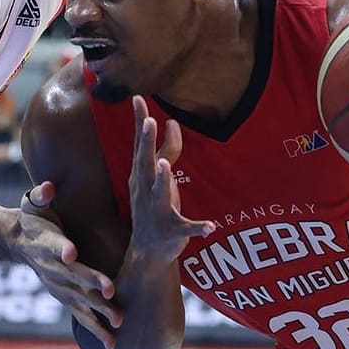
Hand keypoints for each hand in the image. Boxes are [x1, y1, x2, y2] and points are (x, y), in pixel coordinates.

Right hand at [9, 181, 121, 348]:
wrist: (17, 242)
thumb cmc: (33, 219)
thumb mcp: (33, 203)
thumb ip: (41, 195)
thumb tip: (47, 187)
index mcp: (48, 244)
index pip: (55, 246)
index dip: (62, 249)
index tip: (71, 252)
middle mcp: (53, 269)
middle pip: (72, 277)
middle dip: (90, 284)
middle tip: (109, 292)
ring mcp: (58, 287)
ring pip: (79, 302)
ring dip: (98, 315)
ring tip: (117, 327)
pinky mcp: (65, 297)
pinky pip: (81, 316)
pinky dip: (95, 330)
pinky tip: (112, 344)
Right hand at [127, 95, 214, 262]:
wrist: (147, 252)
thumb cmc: (153, 207)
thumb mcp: (158, 175)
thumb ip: (167, 149)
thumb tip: (170, 120)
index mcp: (143, 176)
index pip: (141, 145)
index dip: (140, 122)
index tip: (137, 97)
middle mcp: (146, 190)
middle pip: (146, 164)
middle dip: (147, 143)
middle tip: (149, 121)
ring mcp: (157, 211)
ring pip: (159, 194)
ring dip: (163, 180)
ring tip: (166, 166)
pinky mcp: (171, 232)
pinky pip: (185, 229)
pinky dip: (198, 228)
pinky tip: (211, 226)